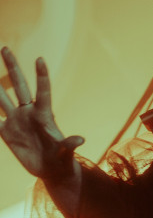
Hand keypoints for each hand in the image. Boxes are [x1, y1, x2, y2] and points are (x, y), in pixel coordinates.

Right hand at [0, 47, 83, 181]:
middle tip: (5, 48)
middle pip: (18, 85)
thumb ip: (68, 145)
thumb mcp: (65, 152)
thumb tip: (80, 140)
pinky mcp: (6, 132)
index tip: (40, 59)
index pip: (42, 90)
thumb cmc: (61, 159)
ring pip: (1, 98)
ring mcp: (16, 120)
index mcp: (44, 114)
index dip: (41, 76)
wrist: (49, 169)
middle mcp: (28, 112)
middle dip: (12, 66)